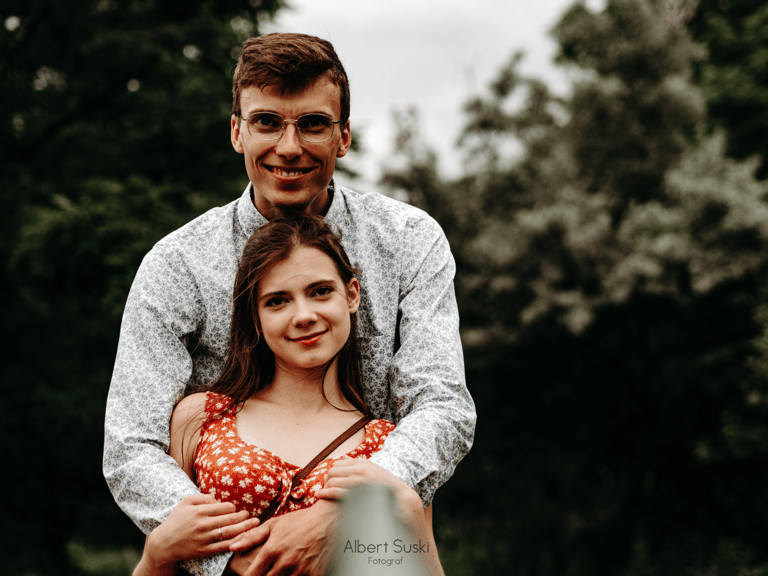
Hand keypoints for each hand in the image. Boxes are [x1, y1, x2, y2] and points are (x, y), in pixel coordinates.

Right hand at [137, 494, 257, 573]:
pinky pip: (224, 546)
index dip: (232, 507)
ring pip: (230, 532)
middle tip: (250, 515)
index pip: (224, 507)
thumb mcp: (185, 502)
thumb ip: (203, 497)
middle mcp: (203, 524)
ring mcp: (204, 539)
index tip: (234, 508)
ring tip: (254, 523)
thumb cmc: (176, 520)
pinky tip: (244, 538)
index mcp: (199, 511)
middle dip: (243, 516)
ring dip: (245, 527)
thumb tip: (218, 499)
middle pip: (230, 519)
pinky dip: (236, 542)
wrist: (163, 544)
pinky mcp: (204, 551)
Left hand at [228, 499, 339, 575]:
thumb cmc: (300, 521)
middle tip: (268, 570)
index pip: (252, 575)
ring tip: (281, 570)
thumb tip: (233, 547)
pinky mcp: (315, 574)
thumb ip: (252, 537)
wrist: (329, 519)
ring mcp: (301, 570)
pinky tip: (294, 572)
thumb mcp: (274, 524)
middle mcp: (285, 562)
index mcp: (272, 550)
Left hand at [318, 457, 423, 525]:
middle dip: (327, 480)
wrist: (399, 499)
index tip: (329, 480)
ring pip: (332, 481)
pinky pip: (335, 492)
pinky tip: (320, 496)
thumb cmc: (384, 486)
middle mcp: (360, 470)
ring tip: (323, 494)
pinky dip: (325, 493)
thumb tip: (341, 458)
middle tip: (325, 487)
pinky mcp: (356, 494)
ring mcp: (358, 482)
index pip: (338, 464)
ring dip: (325, 488)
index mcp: (363, 463)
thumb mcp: (371, 469)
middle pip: (332, 471)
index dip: (331, 473)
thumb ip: (355, 463)